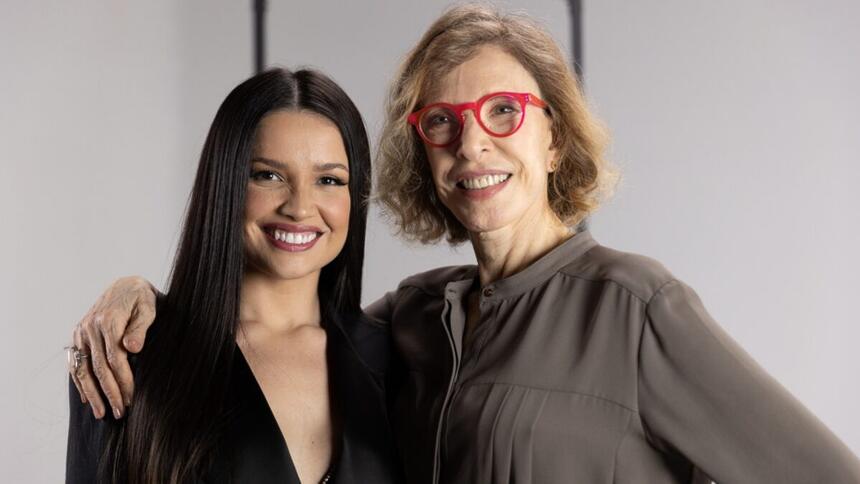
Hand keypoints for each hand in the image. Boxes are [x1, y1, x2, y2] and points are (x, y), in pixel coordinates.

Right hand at [69, 276, 156, 418]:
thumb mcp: (148, 307)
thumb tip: (133, 348)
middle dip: (109, 393)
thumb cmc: (142, 298)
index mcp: (108, 321)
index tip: (131, 399)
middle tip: (119, 413)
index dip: (123, 381)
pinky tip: (87, 399)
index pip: (115, 359)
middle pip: (99, 367)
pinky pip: (75, 363)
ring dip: (92, 393)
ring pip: (83, 368)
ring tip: (101, 413)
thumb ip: (140, 327)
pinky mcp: (77, 335)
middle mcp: (90, 327)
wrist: (126, 286)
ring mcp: (81, 332)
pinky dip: (80, 382)